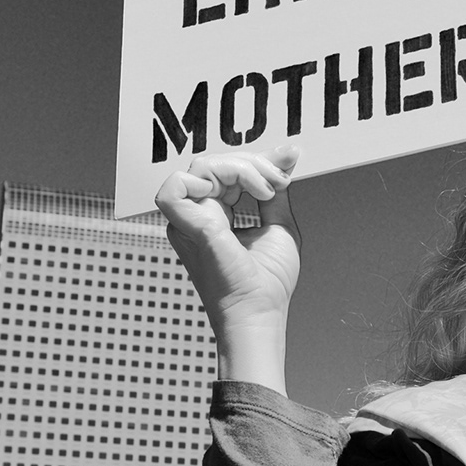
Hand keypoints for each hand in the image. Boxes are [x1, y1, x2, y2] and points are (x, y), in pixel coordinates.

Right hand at [153, 146, 299, 389]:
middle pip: (213, 162)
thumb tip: (289, 154)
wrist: (261, 311)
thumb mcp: (279, 223)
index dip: (256, 160)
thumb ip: (276, 188)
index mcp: (212, 214)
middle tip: (280, 181)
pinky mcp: (188, 226)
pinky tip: (245, 195)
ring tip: (267, 191)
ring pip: (201, 165)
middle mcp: (195, 214)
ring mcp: (188, 220)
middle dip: (253, 162)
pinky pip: (176, 185)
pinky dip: (213, 176)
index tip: (288, 162)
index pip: (226, 171)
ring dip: (241, 167)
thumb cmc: (267, 281)